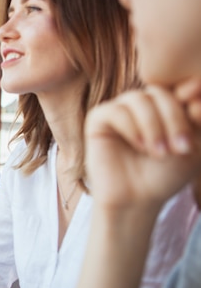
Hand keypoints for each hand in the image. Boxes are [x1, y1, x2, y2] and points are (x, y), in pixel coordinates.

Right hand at [85, 83, 200, 214]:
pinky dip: (131, 128)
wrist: (137, 200)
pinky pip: (115, 111)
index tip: (197, 118)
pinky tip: (139, 147)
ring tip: (159, 153)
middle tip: (181, 148)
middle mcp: (141, 104)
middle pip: (160, 92)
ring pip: (138, 99)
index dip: (190, 98)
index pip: (178, 89)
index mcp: (163, 105)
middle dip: (174, 119)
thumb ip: (197, 118)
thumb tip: (193, 87)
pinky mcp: (98, 120)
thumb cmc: (165, 175)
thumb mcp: (193, 145)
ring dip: (153, 126)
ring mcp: (119, 110)